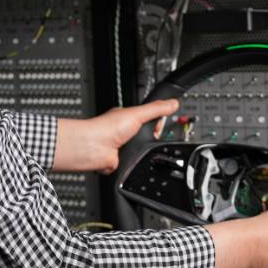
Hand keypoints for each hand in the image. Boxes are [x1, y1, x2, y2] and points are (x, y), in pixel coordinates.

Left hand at [53, 99, 178, 173]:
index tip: (162, 123)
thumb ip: (156, 109)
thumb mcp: (138, 114)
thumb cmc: (107, 128)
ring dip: (141, 152)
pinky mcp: (120, 161)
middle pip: (147, 137)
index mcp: (127, 118)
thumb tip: (173, 103)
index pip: (148, 119)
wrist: (94, 148)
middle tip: (149, 137)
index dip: (157, 122)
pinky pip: (134, 165)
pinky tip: (131, 158)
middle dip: (150, 139)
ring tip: (137, 148)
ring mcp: (122, 147)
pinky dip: (134, 164)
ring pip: (141, 152)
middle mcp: (124, 132)